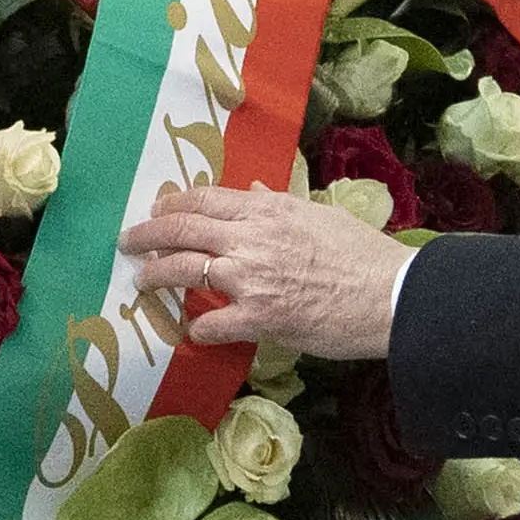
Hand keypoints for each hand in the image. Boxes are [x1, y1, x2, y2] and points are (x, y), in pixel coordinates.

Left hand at [119, 185, 413, 360]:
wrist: (391, 294)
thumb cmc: (363, 254)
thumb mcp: (319, 215)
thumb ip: (278, 202)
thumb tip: (251, 187)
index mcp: (268, 209)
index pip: (206, 199)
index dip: (173, 204)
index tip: (156, 210)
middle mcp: (252, 238)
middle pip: (184, 229)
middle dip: (148, 235)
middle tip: (128, 242)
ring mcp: (252, 278)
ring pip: (185, 271)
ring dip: (156, 276)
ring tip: (141, 282)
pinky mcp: (260, 317)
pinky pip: (212, 323)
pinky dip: (198, 328)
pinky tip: (193, 332)